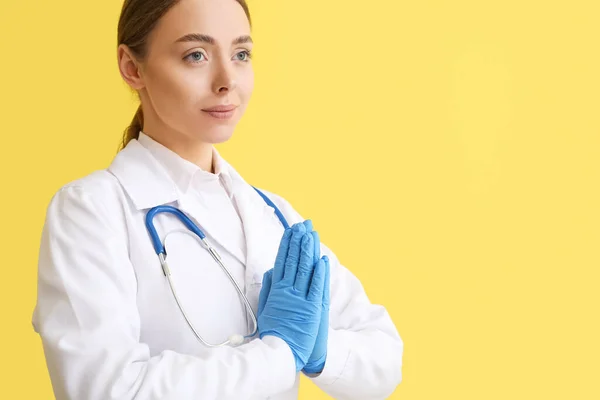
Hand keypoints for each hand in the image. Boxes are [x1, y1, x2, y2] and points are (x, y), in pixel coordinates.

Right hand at [257, 222, 327, 371]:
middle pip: (293, 261)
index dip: (286, 244)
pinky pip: (317, 287)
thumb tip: (270, 271)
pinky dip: (320, 272)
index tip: (291, 231)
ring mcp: (300, 299)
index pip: (282, 261)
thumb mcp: (265, 308)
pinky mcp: (312, 309)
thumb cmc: (273, 332)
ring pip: (305, 269)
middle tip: (303, 225)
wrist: (279, 353)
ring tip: (311, 234)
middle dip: (298, 241)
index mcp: (276, 290)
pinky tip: (322, 259)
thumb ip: (268, 289)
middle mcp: (288, 291)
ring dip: (309, 250)